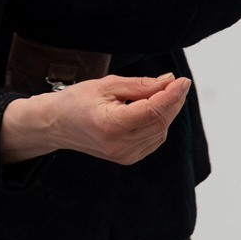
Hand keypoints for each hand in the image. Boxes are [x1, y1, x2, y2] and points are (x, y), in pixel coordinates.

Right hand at [0, 73, 191, 166]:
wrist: (57, 125)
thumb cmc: (77, 101)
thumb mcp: (107, 85)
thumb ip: (140, 85)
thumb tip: (169, 82)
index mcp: (110, 125)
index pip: (152, 110)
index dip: (172, 95)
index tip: (183, 81)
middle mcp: (119, 145)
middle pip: (160, 122)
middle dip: (173, 101)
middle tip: (178, 83)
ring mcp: (124, 155)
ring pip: (160, 132)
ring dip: (168, 112)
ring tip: (164, 94)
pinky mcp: (127, 158)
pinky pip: (154, 139)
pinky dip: (159, 123)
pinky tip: (154, 110)